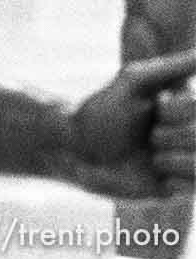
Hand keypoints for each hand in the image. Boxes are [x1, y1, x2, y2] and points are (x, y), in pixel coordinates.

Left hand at [63, 48, 195, 199]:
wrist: (74, 148)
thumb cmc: (102, 110)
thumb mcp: (134, 81)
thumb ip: (172, 67)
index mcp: (186, 113)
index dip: (178, 110)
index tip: (157, 107)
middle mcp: (189, 137)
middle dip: (169, 135)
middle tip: (149, 137)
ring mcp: (185, 164)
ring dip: (171, 159)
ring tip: (151, 157)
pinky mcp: (176, 190)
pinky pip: (194, 188)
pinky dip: (175, 180)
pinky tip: (156, 176)